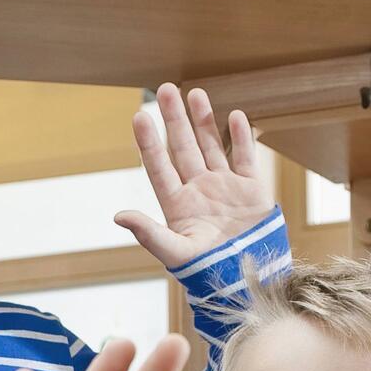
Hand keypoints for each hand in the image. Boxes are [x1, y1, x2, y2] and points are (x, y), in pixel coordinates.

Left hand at [115, 84, 275, 267]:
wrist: (247, 281)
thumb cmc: (207, 272)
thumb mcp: (174, 252)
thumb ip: (148, 233)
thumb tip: (118, 216)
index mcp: (177, 205)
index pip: (158, 166)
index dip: (148, 142)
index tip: (139, 116)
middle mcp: (198, 191)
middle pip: (183, 148)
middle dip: (175, 119)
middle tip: (165, 89)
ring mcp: (225, 188)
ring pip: (212, 146)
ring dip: (204, 121)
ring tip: (195, 93)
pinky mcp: (251, 190)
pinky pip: (245, 158)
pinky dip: (242, 137)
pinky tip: (235, 116)